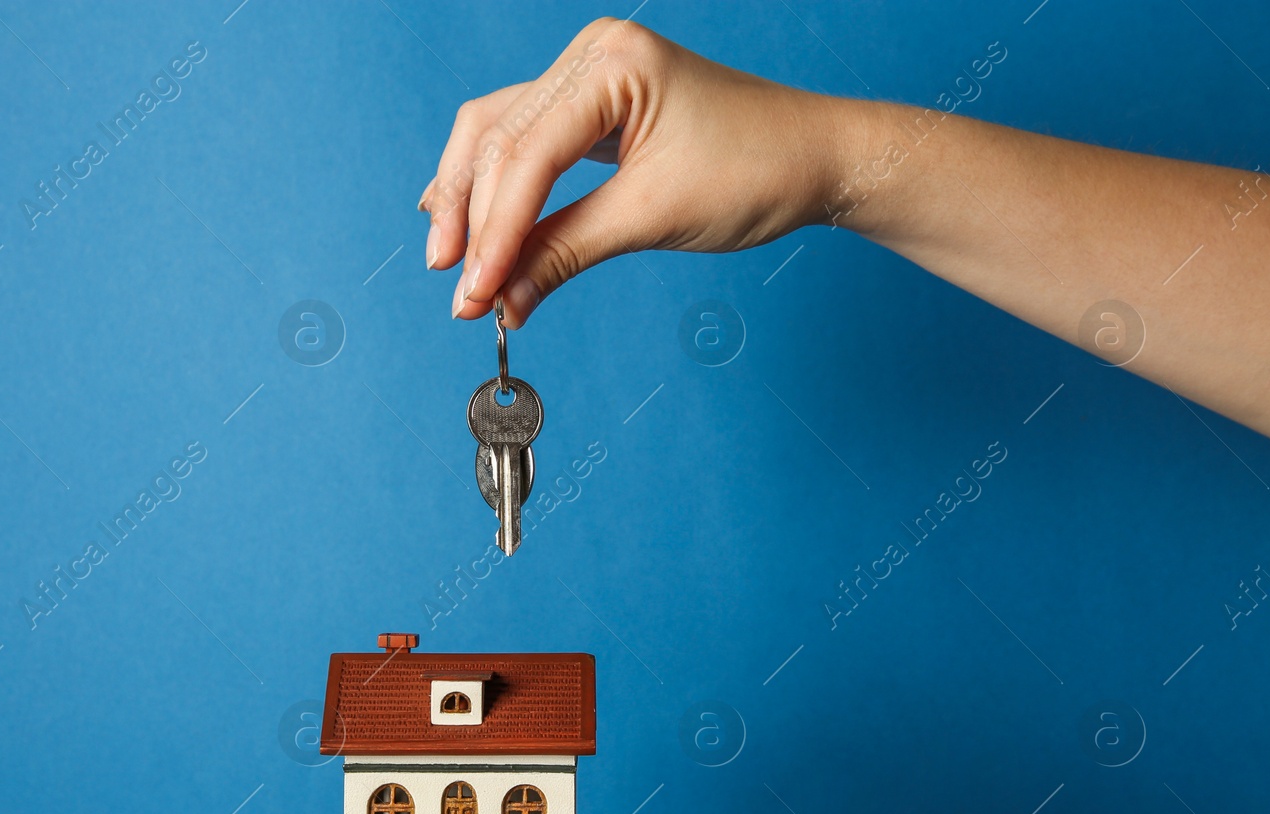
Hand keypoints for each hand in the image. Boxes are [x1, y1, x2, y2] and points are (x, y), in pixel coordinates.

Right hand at [420, 17, 843, 326]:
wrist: (817, 158)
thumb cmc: (756, 172)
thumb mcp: (653, 217)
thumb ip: (565, 252)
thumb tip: (502, 301)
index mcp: (612, 63)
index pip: (526, 155)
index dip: (494, 232)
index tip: (474, 295)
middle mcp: (591, 55)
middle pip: (498, 141)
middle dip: (473, 222)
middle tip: (462, 296)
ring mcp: (589, 75)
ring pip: (498, 137)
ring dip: (472, 204)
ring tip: (452, 267)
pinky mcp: (593, 104)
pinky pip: (525, 142)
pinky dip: (498, 189)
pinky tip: (466, 224)